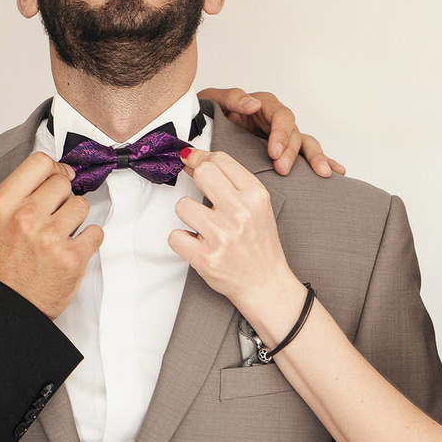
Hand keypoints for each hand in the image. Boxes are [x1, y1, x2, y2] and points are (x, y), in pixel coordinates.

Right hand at [0, 152, 103, 318]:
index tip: (58, 178)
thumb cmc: (4, 265)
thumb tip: (58, 172)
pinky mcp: (72, 258)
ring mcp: (50, 238)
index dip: (54, 169)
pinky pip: (96, 232)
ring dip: (76, 219)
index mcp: (3, 204)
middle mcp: (26, 216)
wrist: (9, 306)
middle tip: (55, 217)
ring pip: (81, 205)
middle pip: (63, 183)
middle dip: (63, 198)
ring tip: (60, 236)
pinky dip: (88, 240)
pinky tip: (72, 249)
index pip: (39, 162)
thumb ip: (22, 194)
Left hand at [168, 149, 298, 315]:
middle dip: (195, 178)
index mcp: (256, 196)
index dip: (200, 157)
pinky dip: (183, 241)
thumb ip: (230, 183)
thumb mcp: (257, 206)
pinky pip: (175, 236)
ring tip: (204, 226)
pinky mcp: (205, 258)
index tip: (192, 160)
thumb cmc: (259, 245)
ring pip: (182, 205)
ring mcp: (221, 236)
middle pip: (202, 173)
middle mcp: (240, 213)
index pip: (220, 160)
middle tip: (198, 190)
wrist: (266, 284)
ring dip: (188, 215)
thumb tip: (193, 163)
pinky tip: (198, 244)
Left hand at [197, 88, 344, 177]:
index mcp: (263, 106)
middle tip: (283, 169)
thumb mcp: (213, 101)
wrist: (202, 131)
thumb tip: (252, 103)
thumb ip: (231, 99)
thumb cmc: (209, 115)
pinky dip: (324, 162)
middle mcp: (276, 121)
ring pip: (305, 144)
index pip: (280, 115)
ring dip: (315, 158)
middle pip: (294, 132)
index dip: (280, 133)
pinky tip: (337, 173)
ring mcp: (282, 137)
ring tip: (323, 173)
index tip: (273, 151)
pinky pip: (306, 156)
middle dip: (292, 152)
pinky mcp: (283, 152)